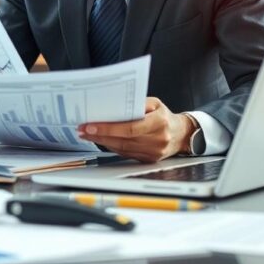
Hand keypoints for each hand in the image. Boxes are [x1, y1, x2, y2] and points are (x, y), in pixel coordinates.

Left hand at [77, 97, 195, 162]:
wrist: (181, 134)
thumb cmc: (164, 116)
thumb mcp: (155, 103)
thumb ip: (137, 103)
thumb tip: (113, 106)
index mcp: (159, 123)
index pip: (130, 128)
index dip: (108, 128)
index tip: (90, 126)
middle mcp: (157, 140)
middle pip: (123, 140)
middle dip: (99, 135)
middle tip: (82, 130)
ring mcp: (153, 152)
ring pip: (122, 149)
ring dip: (102, 141)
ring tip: (87, 134)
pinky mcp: (148, 160)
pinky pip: (125, 154)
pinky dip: (112, 147)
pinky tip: (101, 140)